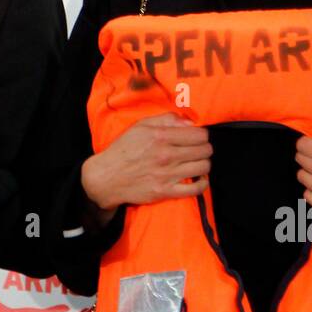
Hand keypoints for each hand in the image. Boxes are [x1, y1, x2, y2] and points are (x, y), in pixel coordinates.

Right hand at [81, 113, 211, 223]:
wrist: (107, 177)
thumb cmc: (124, 149)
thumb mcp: (140, 126)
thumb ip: (166, 120)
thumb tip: (190, 122)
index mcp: (160, 136)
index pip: (199, 134)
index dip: (202, 134)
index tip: (197, 137)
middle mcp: (166, 155)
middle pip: (204, 150)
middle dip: (204, 148)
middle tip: (198, 150)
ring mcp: (167, 174)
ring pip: (203, 167)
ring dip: (203, 164)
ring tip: (197, 163)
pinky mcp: (166, 191)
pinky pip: (195, 189)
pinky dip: (202, 183)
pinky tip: (198, 179)